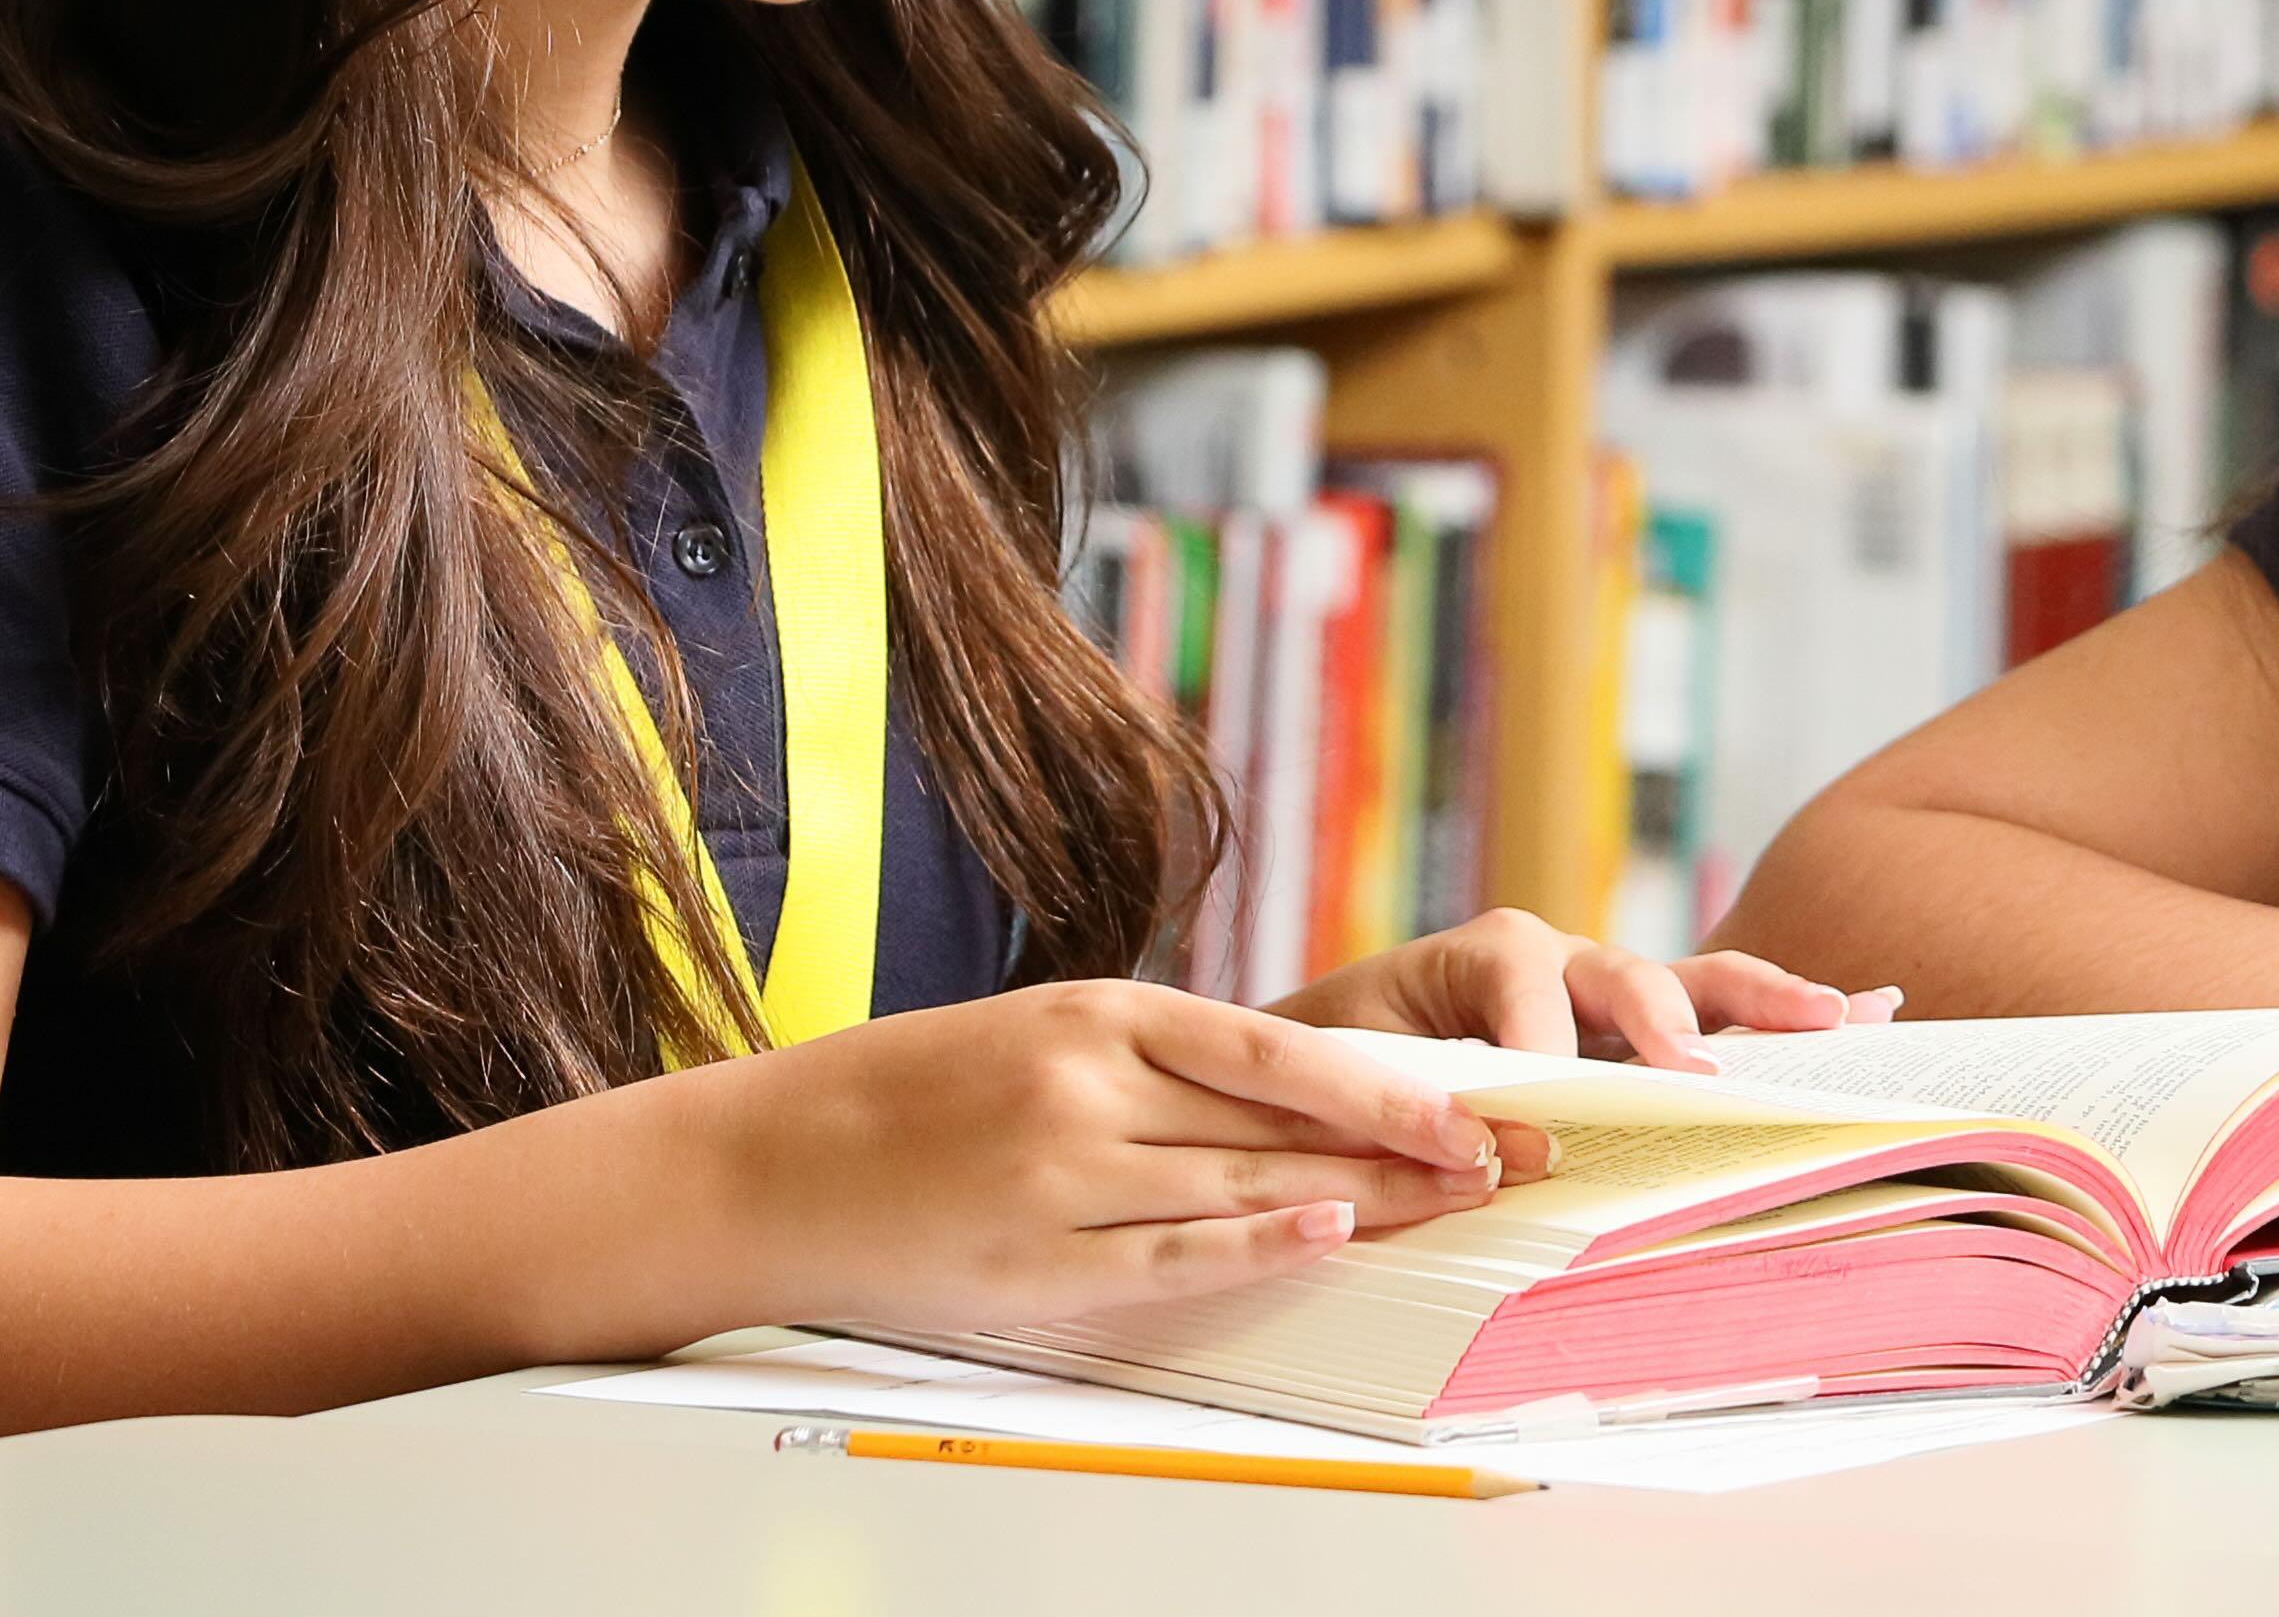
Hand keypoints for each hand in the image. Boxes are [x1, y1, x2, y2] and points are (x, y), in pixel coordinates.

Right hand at [704, 977, 1551, 1331]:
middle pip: (1280, 1123)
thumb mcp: (1041, 1034)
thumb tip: (1296, 1093)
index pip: (1277, 1048)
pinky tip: (1329, 1237)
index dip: (1387, 1080)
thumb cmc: (911, 1093)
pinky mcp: (1034, 1262)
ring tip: (1453, 1203)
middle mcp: (1088, 1088)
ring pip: (1243, 1186)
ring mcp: (1061, 1179)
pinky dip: (1256, 1246)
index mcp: (1096, 1016)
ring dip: (1360, 1197)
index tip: (1475, 1099)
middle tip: (1507, 1155)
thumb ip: (1155, 1058)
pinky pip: (1169, 1254)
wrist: (771, 1160)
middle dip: (1407, 1142)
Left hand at [1268, 906, 1897, 1070]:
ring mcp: (1612, 991)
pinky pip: (1722, 1013)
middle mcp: (1562, 958)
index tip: (1544, 1113)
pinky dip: (1789, 1011)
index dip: (1538, 1049)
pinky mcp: (1645, 1028)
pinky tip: (1870, 1008)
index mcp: (1483, 955)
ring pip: (1695, 985)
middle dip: (1663, 1027)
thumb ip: (1414, 1108)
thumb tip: (1494, 1158)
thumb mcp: (1354, 1076)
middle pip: (1628, 979)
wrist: (1328, 1052)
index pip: (1525, 989)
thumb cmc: (1342, 1063)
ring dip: (1763, 1003)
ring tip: (1834, 1019)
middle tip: (1693, 1080)